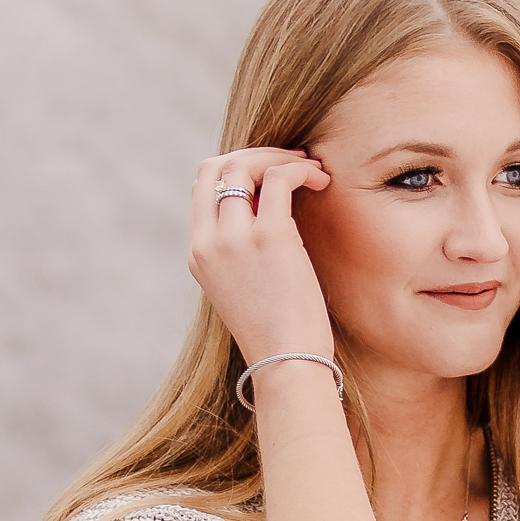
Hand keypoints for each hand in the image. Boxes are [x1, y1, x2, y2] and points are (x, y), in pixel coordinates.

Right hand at [188, 148, 332, 370]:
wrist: (287, 364)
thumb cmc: (279, 336)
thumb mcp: (247, 292)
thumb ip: (244, 257)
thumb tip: (272, 226)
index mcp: (199, 255)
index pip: (203, 189)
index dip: (236, 171)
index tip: (269, 176)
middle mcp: (209, 242)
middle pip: (217, 167)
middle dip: (255, 155)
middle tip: (291, 164)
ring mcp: (234, 238)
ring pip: (245, 165)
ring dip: (280, 158)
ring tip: (311, 170)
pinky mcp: (269, 237)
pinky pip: (279, 178)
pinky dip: (300, 169)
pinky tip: (321, 180)